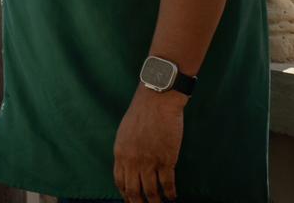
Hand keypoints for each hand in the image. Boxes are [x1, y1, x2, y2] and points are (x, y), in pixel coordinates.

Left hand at [113, 87, 184, 202]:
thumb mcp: (124, 132)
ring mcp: (149, 162)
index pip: (120, 181)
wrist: (157, 100)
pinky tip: (173, 198)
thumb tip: (128, 163)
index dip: (125, 194)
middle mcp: (132, 161)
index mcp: (120, 153)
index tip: (130, 200)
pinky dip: (171, 194)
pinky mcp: (166, 160)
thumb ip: (125, 150)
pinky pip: (168, 184)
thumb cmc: (142, 112)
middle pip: (134, 191)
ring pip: (151, 192)